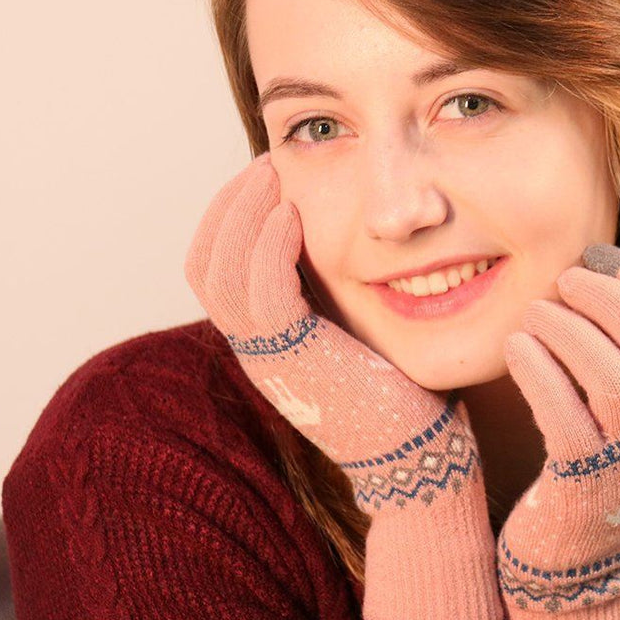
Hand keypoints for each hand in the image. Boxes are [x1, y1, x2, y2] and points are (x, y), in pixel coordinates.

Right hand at [184, 152, 501, 619]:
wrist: (414, 455)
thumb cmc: (397, 393)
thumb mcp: (352, 336)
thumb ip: (331, 298)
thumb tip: (337, 245)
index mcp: (266, 345)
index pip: (216, 272)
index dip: (230, 219)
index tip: (264, 179)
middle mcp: (255, 351)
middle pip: (205, 265)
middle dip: (228, 207)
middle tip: (263, 164)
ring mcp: (268, 358)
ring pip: (220, 273)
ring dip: (243, 214)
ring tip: (272, 173)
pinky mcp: (295, 358)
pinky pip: (262, 291)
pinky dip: (270, 245)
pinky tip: (292, 213)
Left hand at [496, 243, 619, 619]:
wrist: (575, 565)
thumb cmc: (592, 468)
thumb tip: (591, 271)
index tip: (605, 256)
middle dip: (609, 299)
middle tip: (565, 279)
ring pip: (614, 380)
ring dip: (569, 330)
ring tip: (534, 312)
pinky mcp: (582, 488)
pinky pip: (564, 418)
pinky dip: (539, 370)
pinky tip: (516, 348)